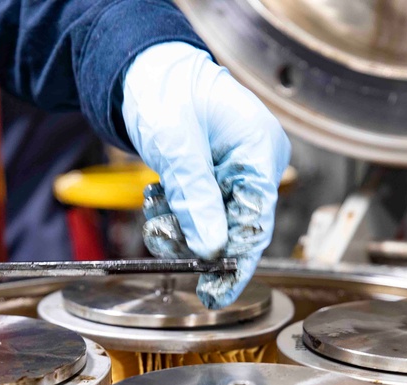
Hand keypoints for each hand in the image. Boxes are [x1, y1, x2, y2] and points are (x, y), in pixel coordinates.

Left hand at [122, 42, 290, 308]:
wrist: (145, 70)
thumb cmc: (165, 91)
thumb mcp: (176, 147)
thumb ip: (194, 199)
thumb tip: (210, 249)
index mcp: (260, 149)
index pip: (257, 221)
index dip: (235, 261)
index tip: (214, 292)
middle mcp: (257, 162)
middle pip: (238, 226)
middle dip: (199, 242)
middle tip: (168, 251)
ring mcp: (239, 169)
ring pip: (217, 223)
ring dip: (182, 228)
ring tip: (156, 215)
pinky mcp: (219, 176)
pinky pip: (204, 210)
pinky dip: (179, 214)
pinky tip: (160, 201)